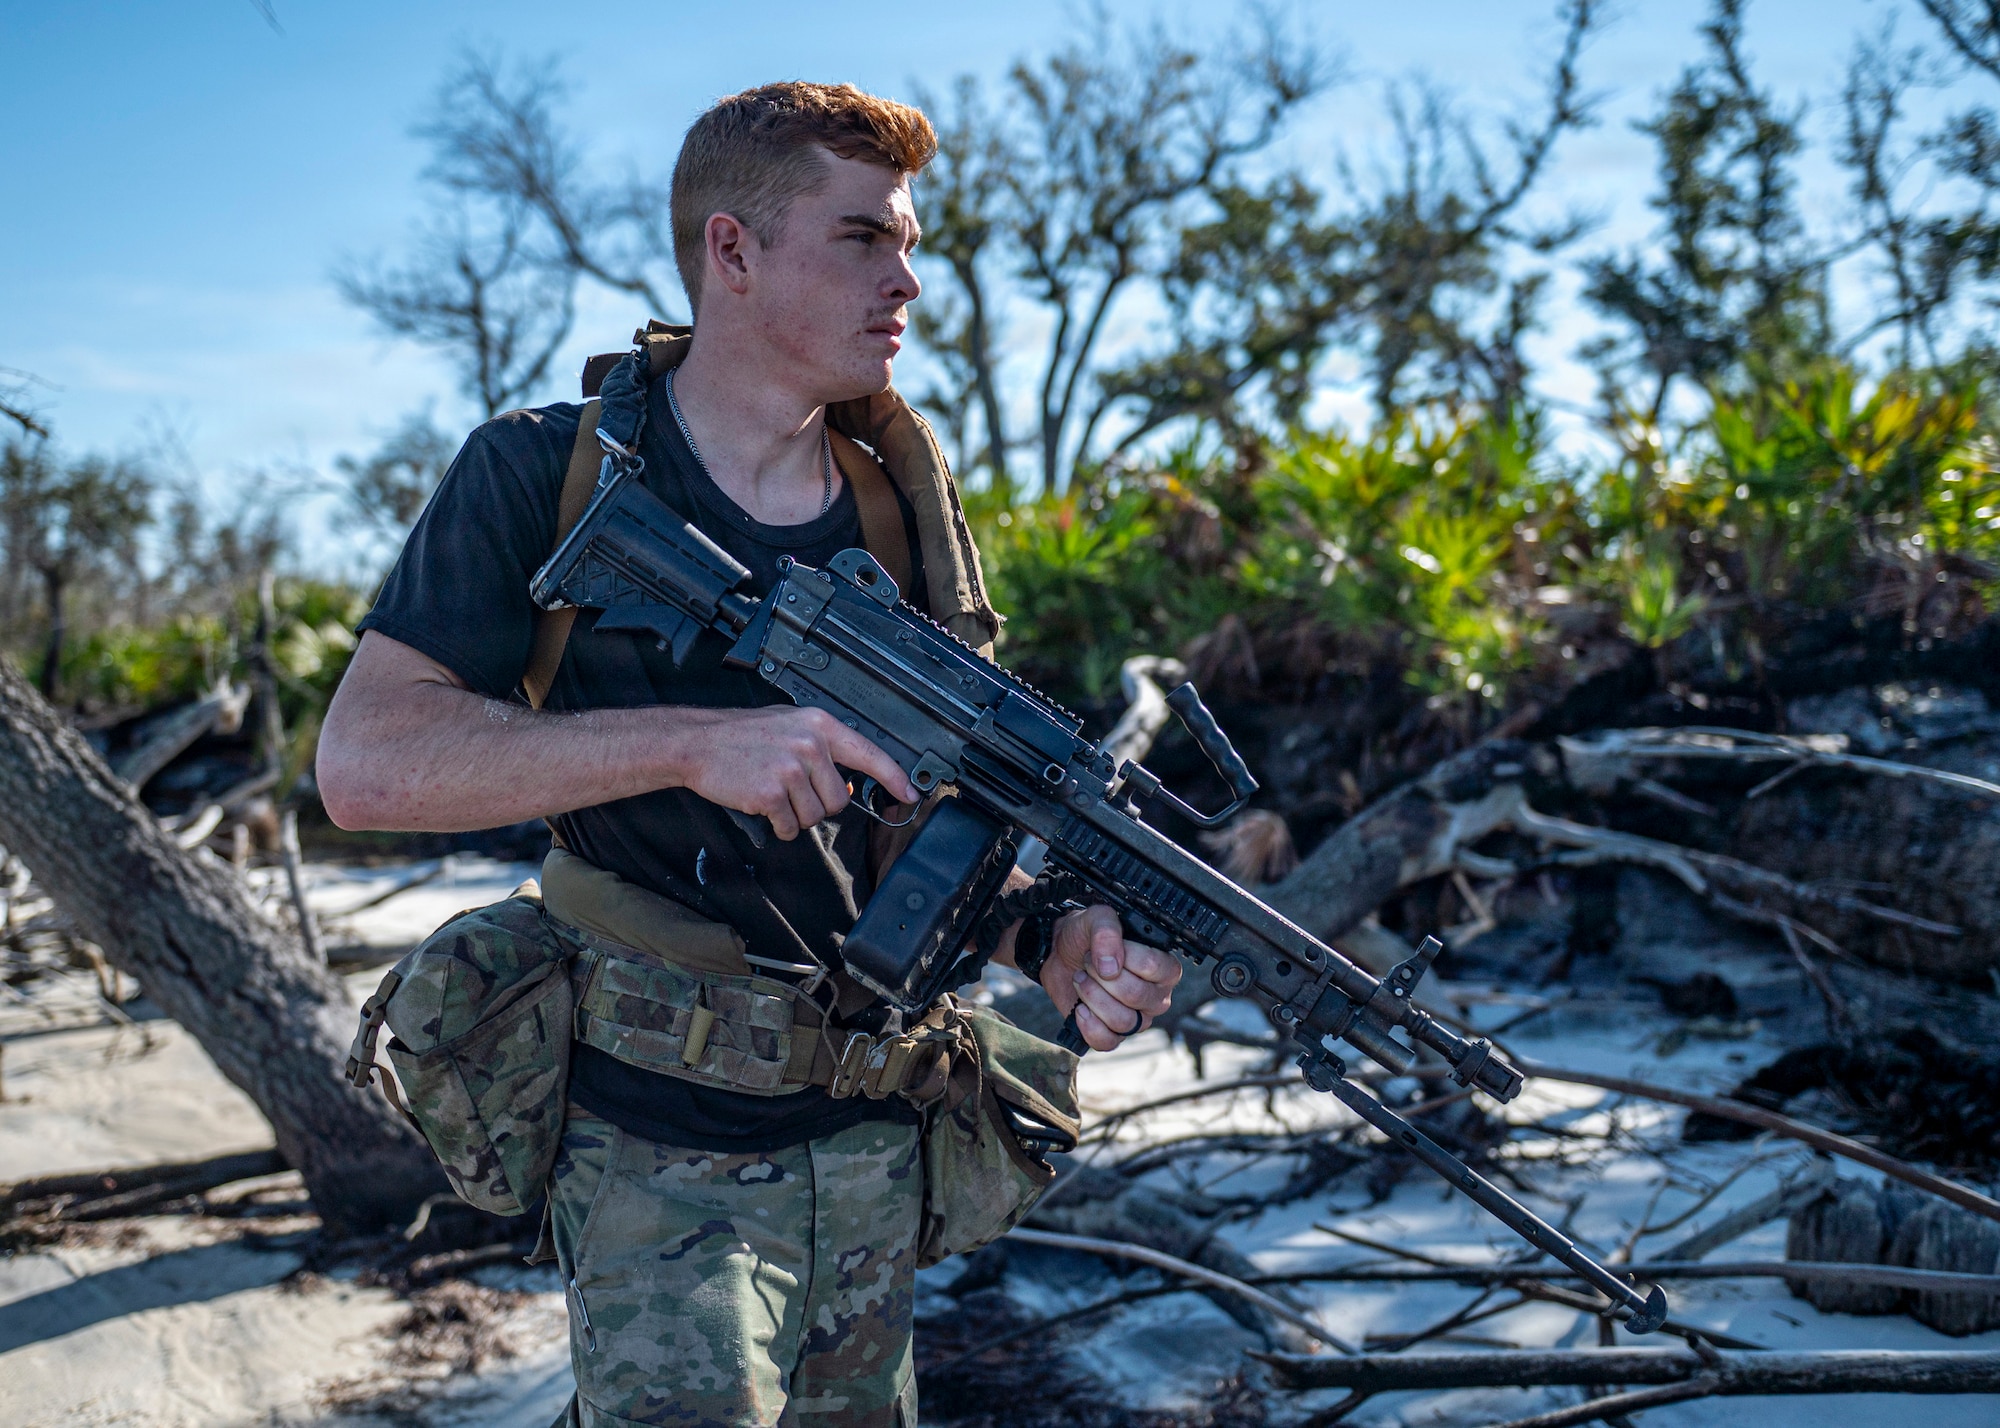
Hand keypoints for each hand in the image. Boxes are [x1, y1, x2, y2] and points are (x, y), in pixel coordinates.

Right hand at [667, 705, 916, 840]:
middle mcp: (810, 745)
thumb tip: (847, 781)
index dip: (894, 778)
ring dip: (795, 815)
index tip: (910, 795)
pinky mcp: (772, 793)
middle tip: (790, 787)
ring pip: (815, 816)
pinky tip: (761, 804)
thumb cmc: (742, 735)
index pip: (869, 754)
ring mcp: (791, 769)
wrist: (698, 742)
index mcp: (819, 725)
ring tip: (772, 791)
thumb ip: (822, 749)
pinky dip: (778, 825)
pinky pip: (790, 827)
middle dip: (818, 803)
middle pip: (839, 799)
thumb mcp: (790, 726)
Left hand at [1040, 905, 1181, 1051]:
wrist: (1060, 954)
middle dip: (1103, 978)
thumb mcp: (1096, 918)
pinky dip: (1089, 1026)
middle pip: (1137, 995)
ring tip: (1081, 980)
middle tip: (1088, 964)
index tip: (1104, 949)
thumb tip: (1111, 966)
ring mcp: (1137, 1018)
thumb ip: (1107, 932)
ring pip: (1123, 1021)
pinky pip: (1108, 1042)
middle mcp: (1155, 996)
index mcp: (1163, 967)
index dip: (1125, 957)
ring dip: (1094, 998)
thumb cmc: (1086, 936)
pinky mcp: (1113, 1034)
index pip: (1154, 967)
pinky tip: (1080, 1008)